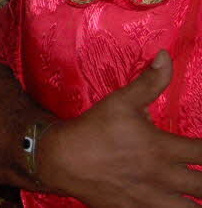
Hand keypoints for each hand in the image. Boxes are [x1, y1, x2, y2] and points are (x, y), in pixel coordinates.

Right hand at [38, 51, 201, 206]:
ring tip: (195, 193)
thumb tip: (165, 56)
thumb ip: (150, 82)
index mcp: (161, 148)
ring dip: (196, 202)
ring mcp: (151, 200)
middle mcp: (161, 177)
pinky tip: (175, 203)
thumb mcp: (121, 101)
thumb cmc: (93, 128)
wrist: (61, 159)